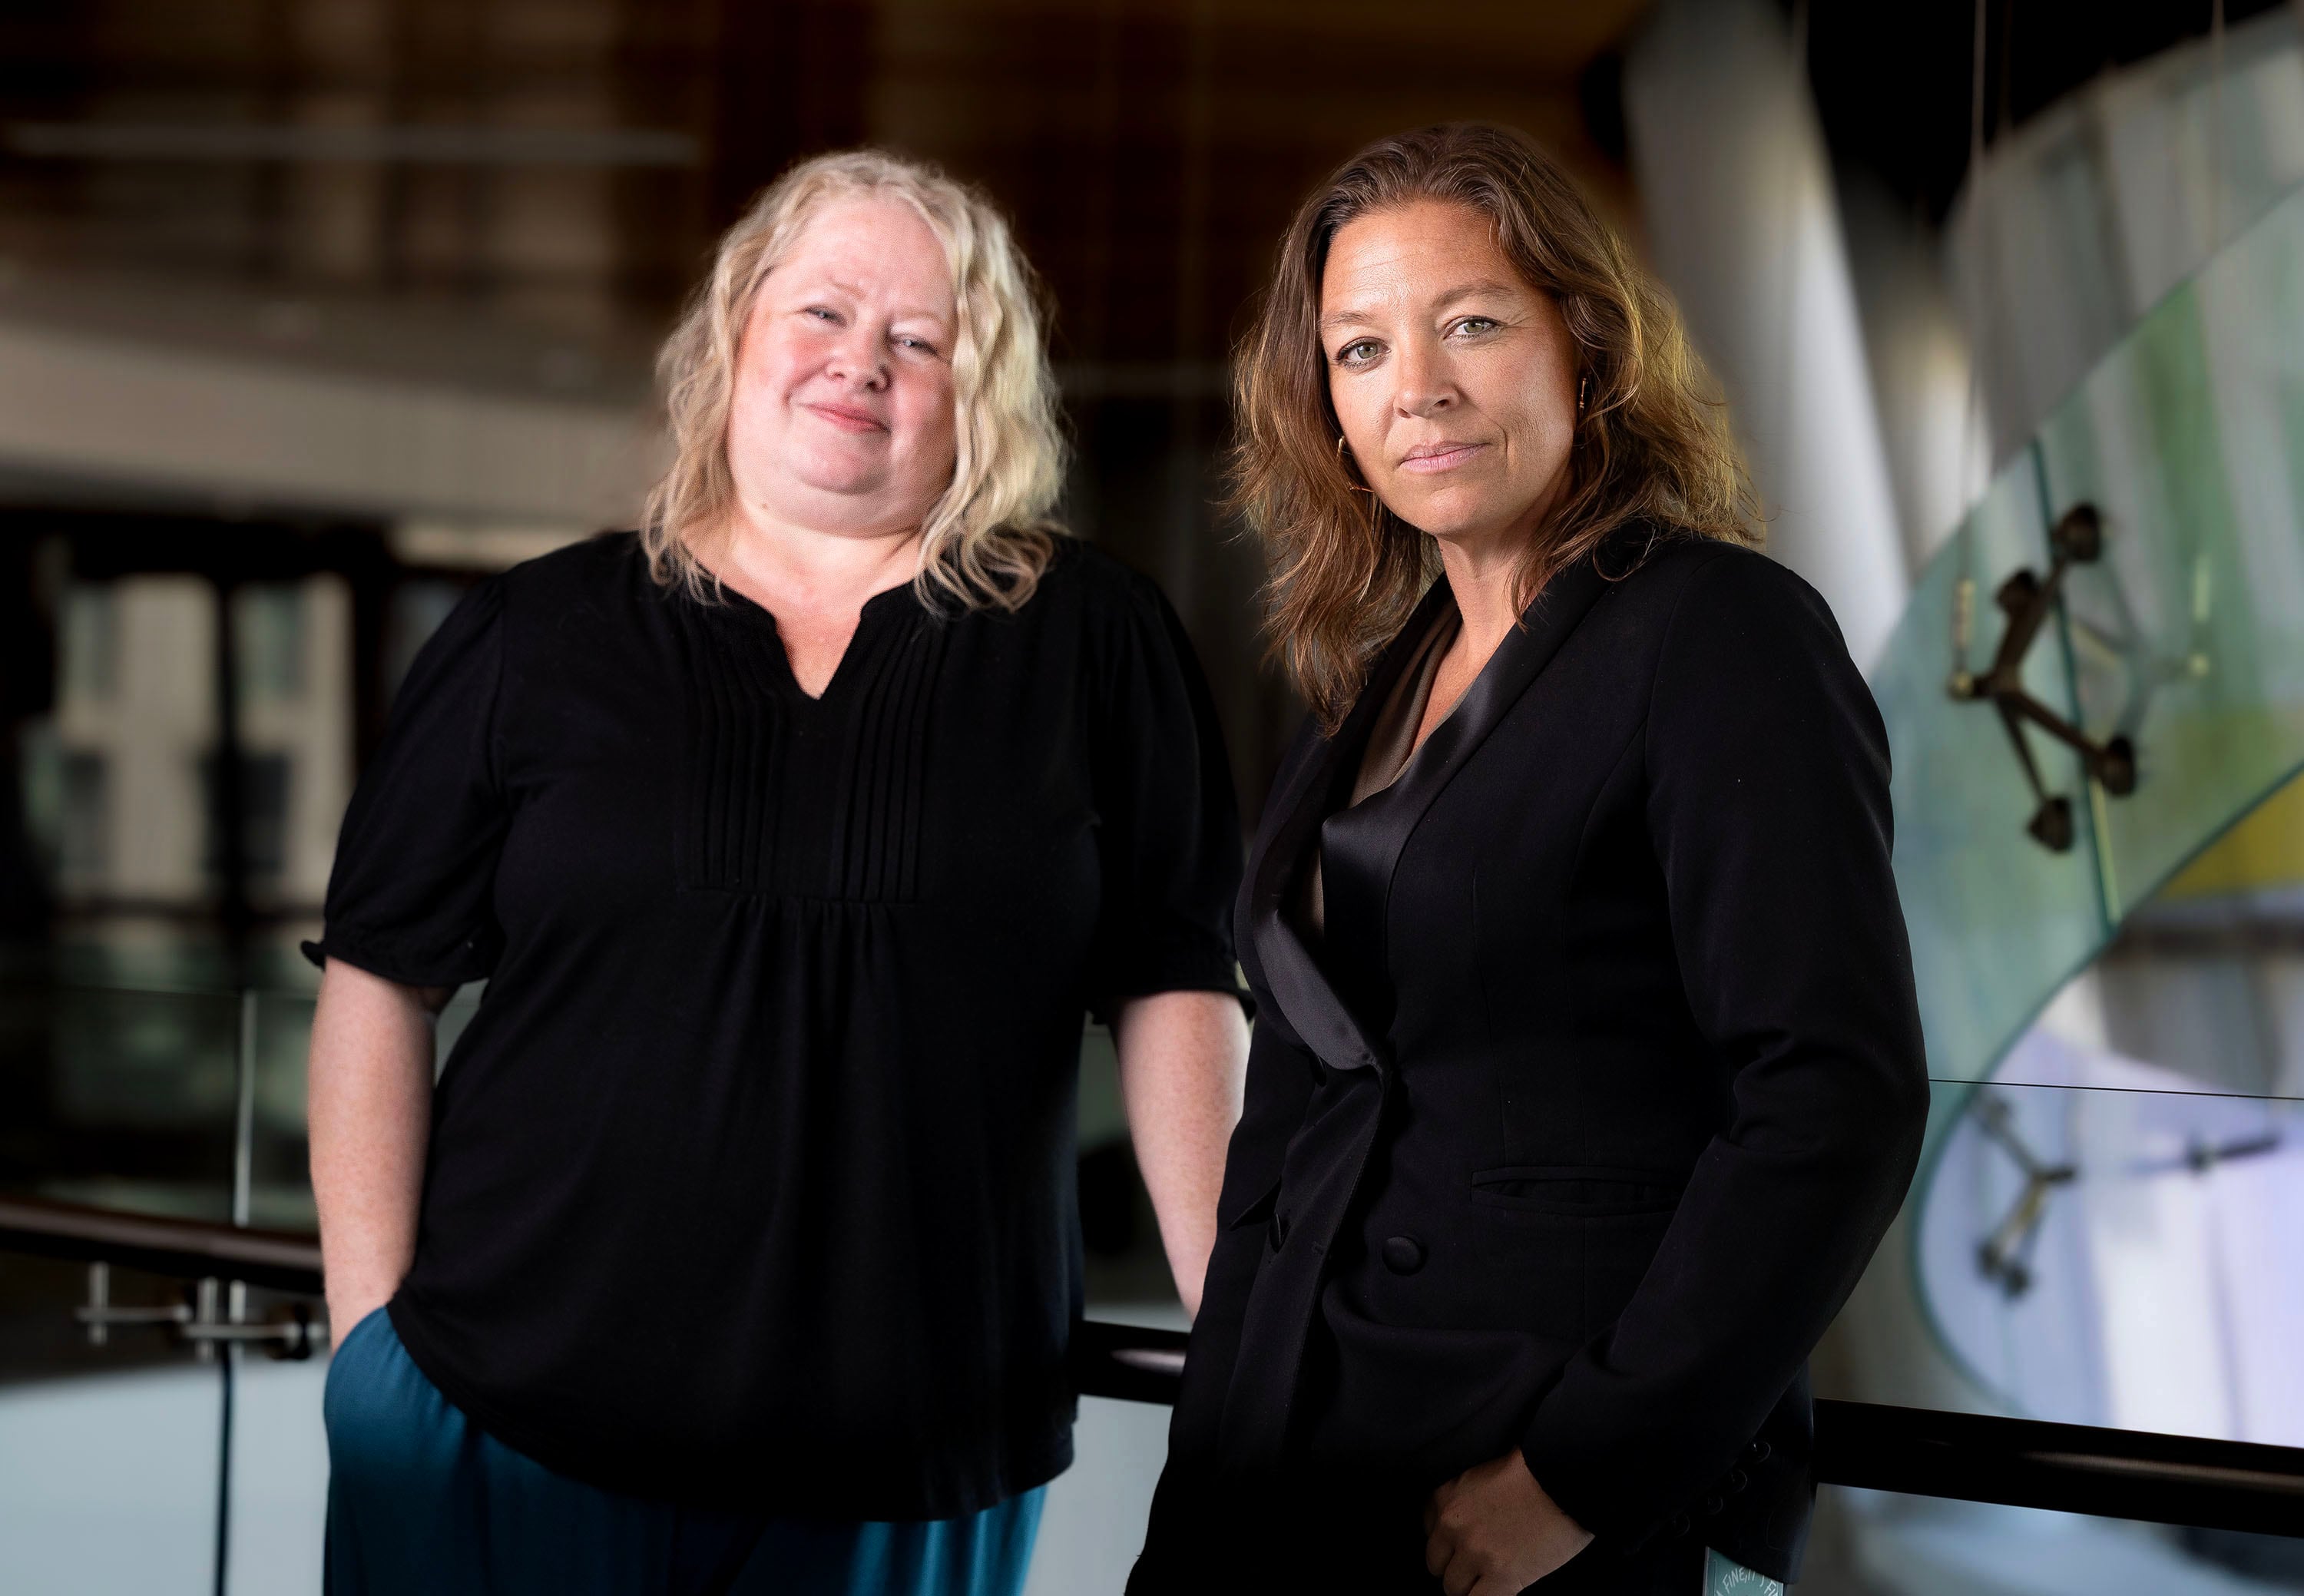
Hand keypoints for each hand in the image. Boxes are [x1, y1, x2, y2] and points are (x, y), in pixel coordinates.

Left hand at [1424, 1450, 1593, 1595]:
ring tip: (1491, 1581)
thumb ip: (1467, 1496)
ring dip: (1471, 1588)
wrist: (1566, 1479)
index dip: (1447, 1542)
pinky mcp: (1501, 1576)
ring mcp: (1475, 1552)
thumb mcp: (1485, 1472)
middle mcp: (1453, 1525)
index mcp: (1448, 1495)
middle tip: (1478, 1567)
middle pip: (1436, 1563)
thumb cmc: (1535, 1471)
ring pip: (1453, 1588)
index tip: (1461, 1545)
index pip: (1428, 1529)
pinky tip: (1499, 1592)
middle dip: (1455, 1567)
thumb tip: (1467, 1523)